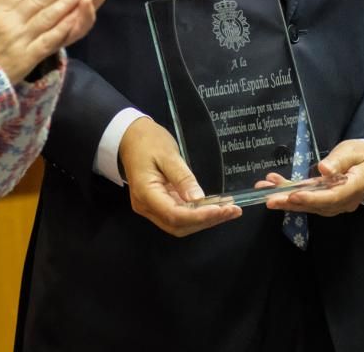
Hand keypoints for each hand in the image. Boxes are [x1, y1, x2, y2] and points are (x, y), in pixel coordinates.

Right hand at [120, 118, 240, 235]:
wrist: (131, 137)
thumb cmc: (148, 142)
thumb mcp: (168, 155)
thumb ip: (182, 177)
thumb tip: (198, 199)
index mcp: (146, 194)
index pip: (174, 215)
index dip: (199, 216)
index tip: (221, 210)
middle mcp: (146, 207)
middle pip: (178, 225)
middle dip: (206, 221)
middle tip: (232, 211)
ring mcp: (152, 207)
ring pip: (180, 224)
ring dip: (205, 220)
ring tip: (229, 210)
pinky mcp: (159, 204)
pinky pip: (179, 215)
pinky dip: (198, 213)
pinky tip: (215, 207)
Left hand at [262, 139, 363, 216]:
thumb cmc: (363, 154)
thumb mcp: (352, 151)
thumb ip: (339, 161)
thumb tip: (324, 170)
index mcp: (355, 188)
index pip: (332, 197)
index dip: (311, 198)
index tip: (293, 196)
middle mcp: (344, 201)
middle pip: (316, 205)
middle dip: (291, 202)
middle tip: (269, 199)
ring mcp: (335, 203)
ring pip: (309, 205)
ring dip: (286, 199)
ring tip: (265, 191)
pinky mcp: (327, 201)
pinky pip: (308, 200)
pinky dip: (290, 194)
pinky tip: (274, 185)